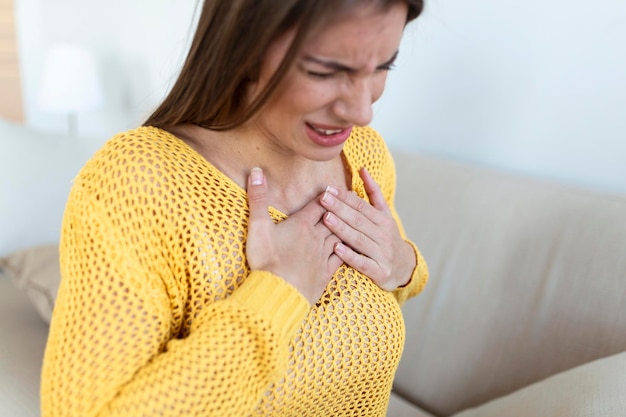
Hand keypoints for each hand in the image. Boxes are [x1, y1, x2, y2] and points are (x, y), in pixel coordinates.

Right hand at [246, 168, 342, 304]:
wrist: (277, 293)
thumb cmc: (266, 260)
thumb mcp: (258, 226)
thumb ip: (258, 198)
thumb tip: (256, 172)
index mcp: (301, 225)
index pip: (318, 205)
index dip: (326, 195)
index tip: (333, 187)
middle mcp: (316, 238)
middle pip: (333, 217)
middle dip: (341, 207)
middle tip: (351, 198)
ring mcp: (323, 256)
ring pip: (340, 236)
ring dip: (347, 226)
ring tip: (354, 218)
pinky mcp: (325, 273)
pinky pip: (341, 258)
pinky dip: (347, 251)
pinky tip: (350, 249)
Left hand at [320, 167, 415, 290]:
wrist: (404, 267)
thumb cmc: (387, 237)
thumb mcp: (384, 214)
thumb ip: (373, 192)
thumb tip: (362, 169)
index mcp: (383, 220)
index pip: (361, 206)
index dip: (345, 197)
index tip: (329, 189)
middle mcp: (383, 235)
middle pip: (358, 220)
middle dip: (340, 209)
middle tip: (323, 199)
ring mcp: (382, 253)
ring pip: (359, 239)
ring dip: (342, 229)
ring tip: (326, 218)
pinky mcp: (379, 271)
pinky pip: (362, 263)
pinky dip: (349, 256)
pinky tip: (336, 248)